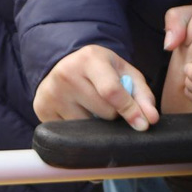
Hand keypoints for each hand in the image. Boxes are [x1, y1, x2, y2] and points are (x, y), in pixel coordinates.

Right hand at [33, 46, 158, 129]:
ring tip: (93, 107)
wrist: (66, 65)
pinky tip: (79, 112)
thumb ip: (143, 95)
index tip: (143, 124)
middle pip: (103, 112)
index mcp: (90, 59)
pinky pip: (70, 132)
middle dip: (114, 114)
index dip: (129, 110)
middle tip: (109, 103)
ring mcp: (50, 92)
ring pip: (87, 125)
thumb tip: (150, 120)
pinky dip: (81, 128)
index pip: (111, 91)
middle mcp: (66, 74)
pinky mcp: (41, 109)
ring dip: (97, 123)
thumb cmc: (103, 71)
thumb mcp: (126, 74)